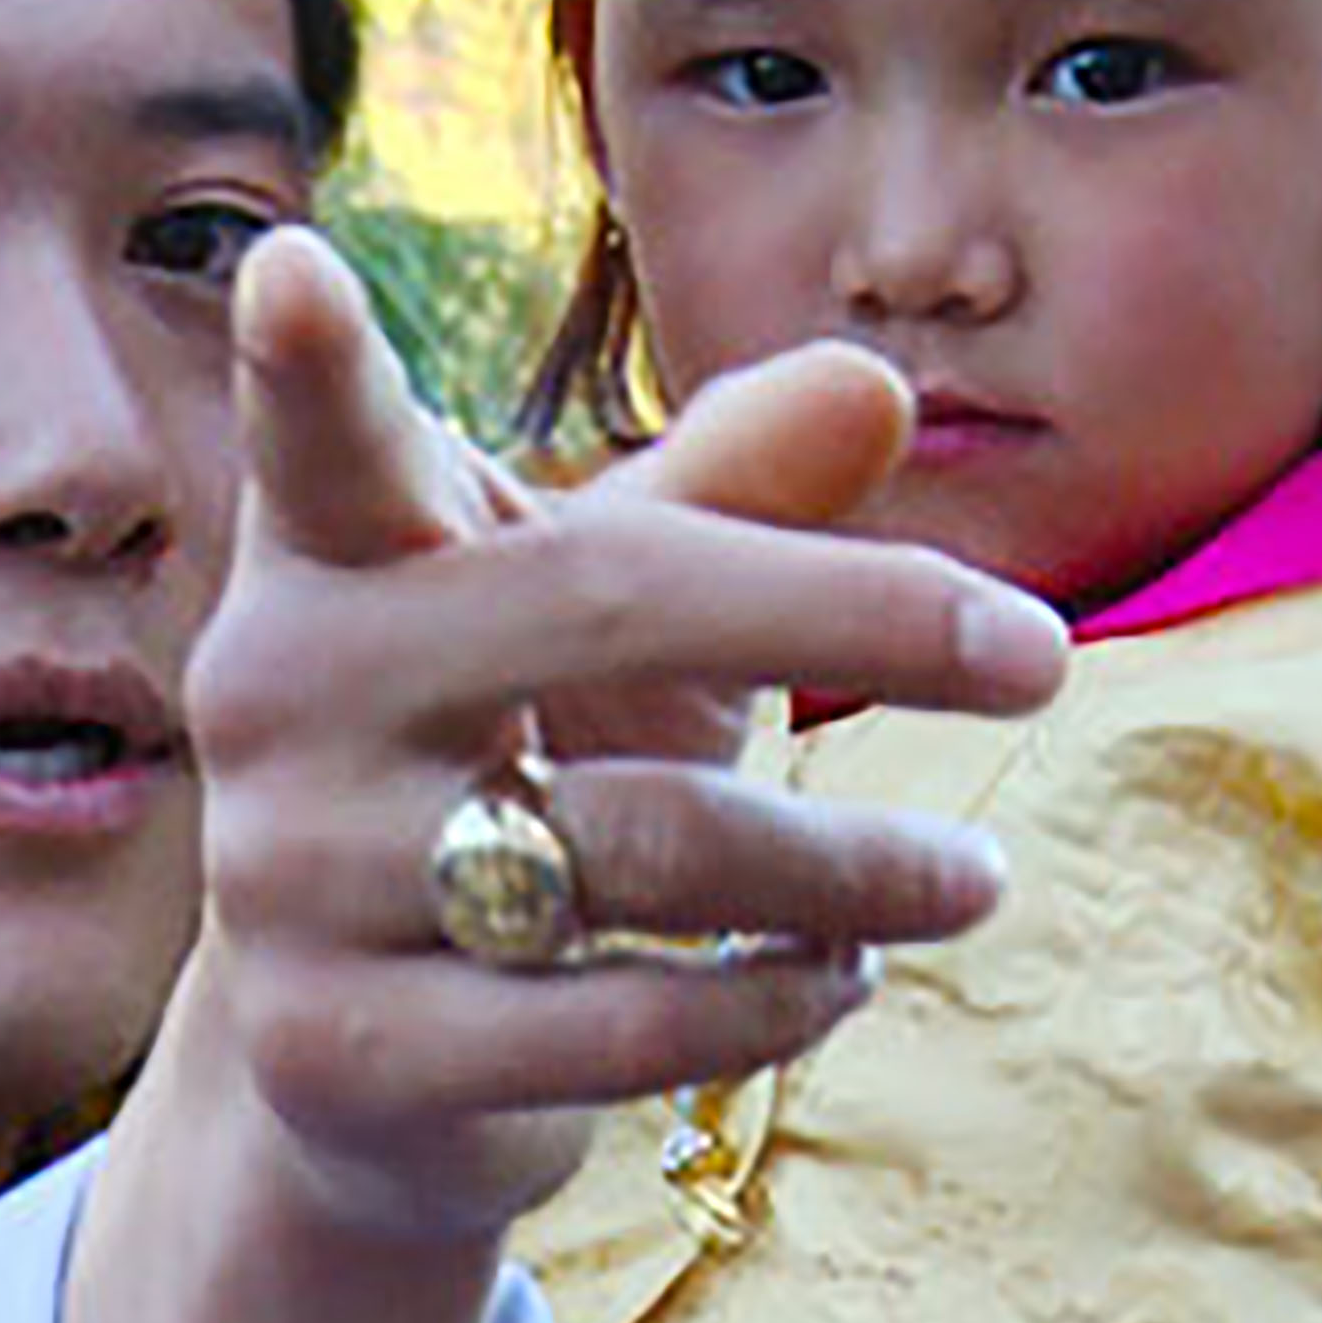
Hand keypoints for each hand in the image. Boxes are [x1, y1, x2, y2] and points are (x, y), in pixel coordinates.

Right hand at [165, 227, 1064, 1241]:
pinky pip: (618, 1025)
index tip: (294, 268)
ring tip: (971, 873)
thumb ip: (727, 496)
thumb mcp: (615, 618)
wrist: (370, 1052)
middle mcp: (280, 696)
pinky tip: (837, 978)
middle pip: (598, 605)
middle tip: (1041, 652)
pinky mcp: (338, 1053)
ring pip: (643, 846)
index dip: (302, 361)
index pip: (318, 443)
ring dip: (854, 866)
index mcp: (335, 554)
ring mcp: (289, 880)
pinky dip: (773, 998)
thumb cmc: (521, 760)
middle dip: (848, 622)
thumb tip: (875, 381)